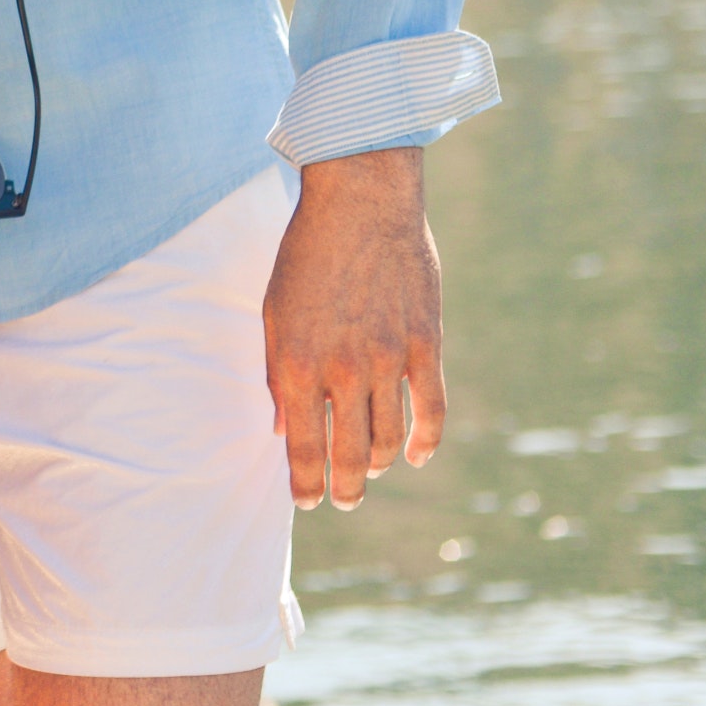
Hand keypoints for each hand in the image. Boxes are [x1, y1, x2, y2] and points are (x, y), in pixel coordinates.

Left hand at [263, 146, 444, 509]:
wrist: (360, 202)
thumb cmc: (306, 254)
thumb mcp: (273, 312)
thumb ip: (277, 372)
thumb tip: (281, 426)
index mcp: (299, 363)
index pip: (302, 445)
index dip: (304, 482)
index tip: (305, 501)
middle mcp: (345, 369)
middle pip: (348, 453)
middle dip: (344, 487)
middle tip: (343, 502)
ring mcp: (390, 360)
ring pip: (389, 437)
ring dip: (378, 465)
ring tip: (369, 474)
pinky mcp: (426, 345)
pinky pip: (432, 409)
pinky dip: (425, 440)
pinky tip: (416, 456)